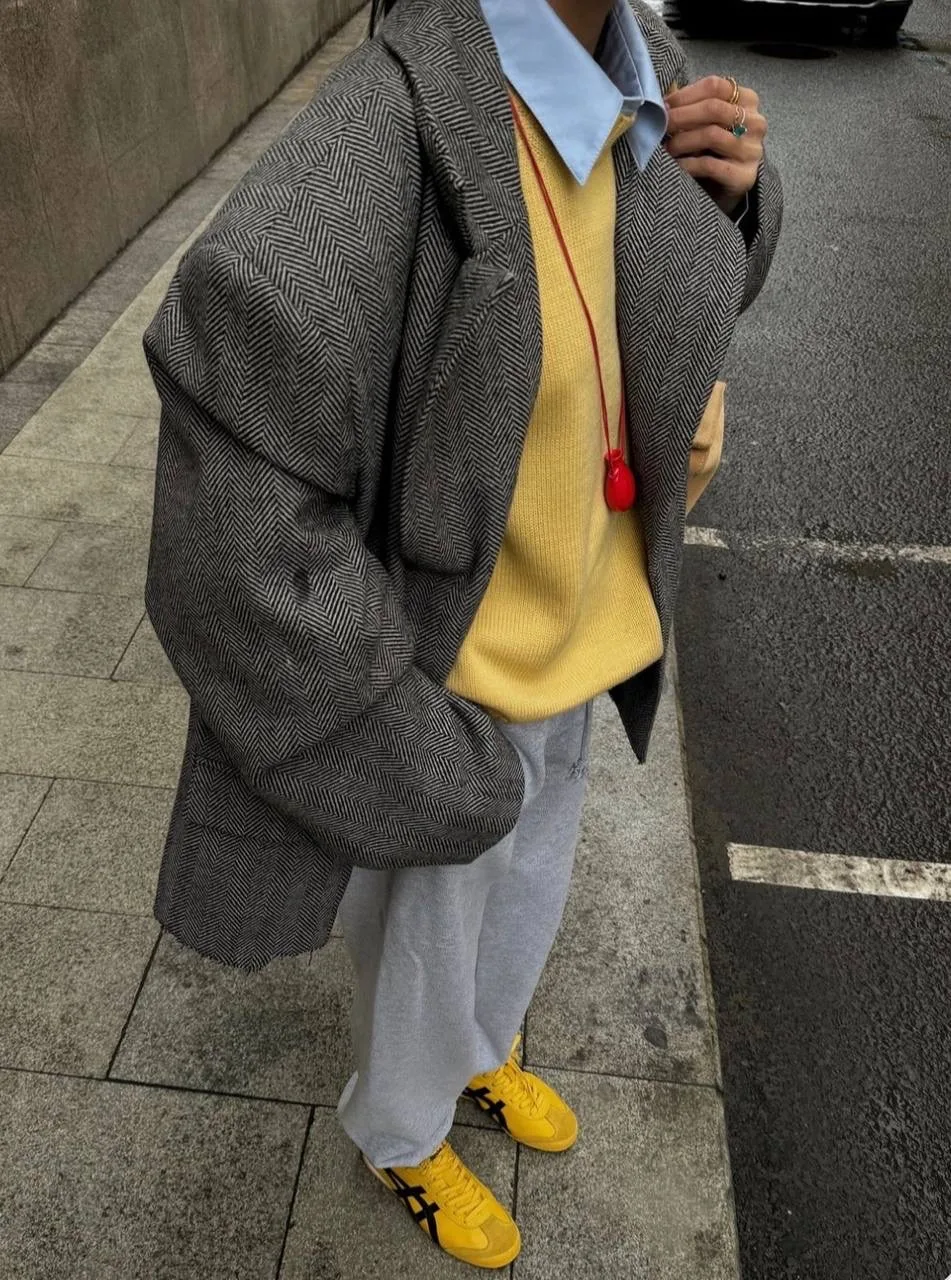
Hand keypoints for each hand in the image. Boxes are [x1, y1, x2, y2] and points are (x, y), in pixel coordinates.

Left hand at [663, 76, 766, 215]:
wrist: (729, 189)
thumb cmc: (714, 151)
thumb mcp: (707, 123)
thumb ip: (692, 107)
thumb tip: (662, 99)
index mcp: (747, 100)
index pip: (715, 86)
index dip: (685, 94)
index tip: (663, 106)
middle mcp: (755, 122)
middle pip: (713, 108)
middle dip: (681, 116)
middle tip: (660, 125)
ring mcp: (752, 149)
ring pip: (711, 135)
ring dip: (682, 141)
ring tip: (667, 148)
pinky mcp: (744, 176)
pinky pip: (709, 165)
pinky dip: (688, 164)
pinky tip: (676, 165)